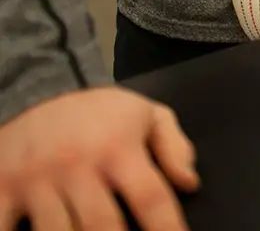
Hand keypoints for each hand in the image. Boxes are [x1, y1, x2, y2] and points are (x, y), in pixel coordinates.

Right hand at [0, 87, 198, 230]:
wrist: (39, 94)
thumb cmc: (101, 115)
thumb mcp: (145, 115)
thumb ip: (173, 146)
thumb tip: (190, 183)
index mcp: (118, 146)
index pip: (150, 196)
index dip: (168, 228)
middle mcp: (78, 162)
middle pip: (102, 225)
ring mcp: (36, 179)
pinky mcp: (1, 189)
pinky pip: (4, 228)